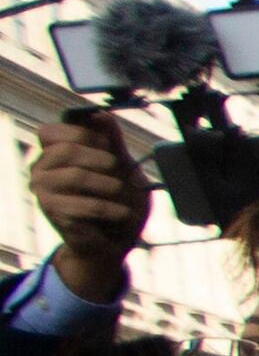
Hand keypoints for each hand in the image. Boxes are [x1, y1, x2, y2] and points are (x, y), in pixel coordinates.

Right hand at [25, 111, 145, 299]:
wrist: (114, 242)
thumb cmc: (117, 200)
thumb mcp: (121, 166)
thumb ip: (111, 140)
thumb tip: (100, 114)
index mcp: (52, 153)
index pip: (52, 131)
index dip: (85, 135)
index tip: (108, 148)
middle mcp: (40, 169)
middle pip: (67, 150)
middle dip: (103, 160)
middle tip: (119, 173)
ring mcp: (43, 191)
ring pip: (76, 176)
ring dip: (110, 186)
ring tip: (121, 195)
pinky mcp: (53, 213)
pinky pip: (84, 205)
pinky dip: (111, 209)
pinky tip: (122, 214)